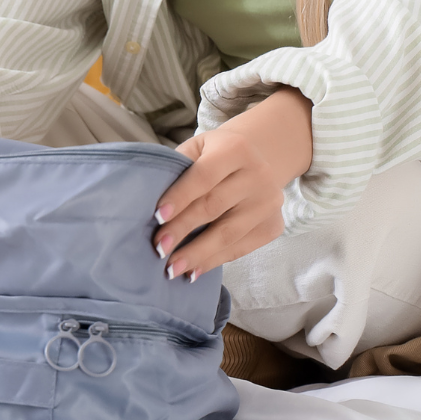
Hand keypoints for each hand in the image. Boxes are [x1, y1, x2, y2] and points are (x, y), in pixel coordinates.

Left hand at [152, 87, 312, 280]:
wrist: (259, 159)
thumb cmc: (215, 155)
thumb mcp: (197, 148)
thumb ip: (178, 167)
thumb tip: (147, 201)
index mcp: (237, 149)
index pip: (203, 176)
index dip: (179, 197)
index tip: (156, 217)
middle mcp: (259, 175)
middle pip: (214, 207)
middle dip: (183, 229)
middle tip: (159, 248)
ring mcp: (270, 203)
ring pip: (229, 234)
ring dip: (197, 254)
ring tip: (172, 269)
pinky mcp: (274, 226)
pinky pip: (240, 248)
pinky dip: (214, 261)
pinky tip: (193, 271)